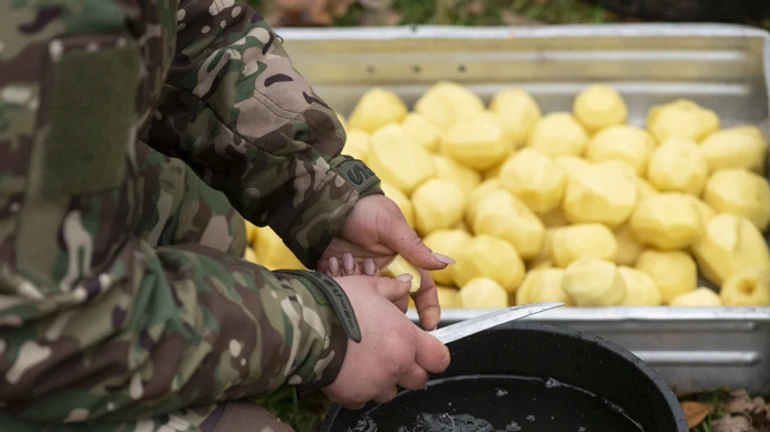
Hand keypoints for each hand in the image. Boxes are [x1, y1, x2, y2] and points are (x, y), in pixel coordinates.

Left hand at [318, 195, 455, 329]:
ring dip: (361, 287)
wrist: (327, 203)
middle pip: (395, 303)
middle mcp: (385, 273)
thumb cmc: (365, 209)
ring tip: (350, 263)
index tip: (429, 325)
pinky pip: (345, 294)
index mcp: (403, 261)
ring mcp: (363, 278)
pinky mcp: (342, 280)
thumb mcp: (390, 225)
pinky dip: (340, 281)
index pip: (422, 289)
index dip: (429, 308)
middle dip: (387, 302)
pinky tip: (334, 263)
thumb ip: (414, 247)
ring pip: (371, 302)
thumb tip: (445, 264)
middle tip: (375, 295)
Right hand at [321, 274, 450, 408]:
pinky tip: (349, 370)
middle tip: (392, 353)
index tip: (428, 350)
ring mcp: (375, 384)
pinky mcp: (354, 397)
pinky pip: (364, 398)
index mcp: (405, 339)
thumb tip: (405, 282)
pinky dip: (360, 389)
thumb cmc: (337, 304)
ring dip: (385, 379)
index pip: (439, 359)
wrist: (304, 325)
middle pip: (418, 380)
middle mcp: (396, 365)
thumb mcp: (369, 286)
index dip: (435, 355)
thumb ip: (392, 288)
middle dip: (410, 368)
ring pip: (391, 391)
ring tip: (367, 360)